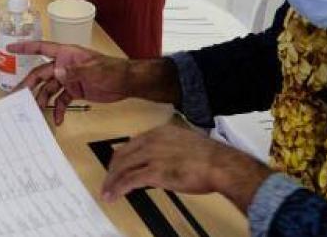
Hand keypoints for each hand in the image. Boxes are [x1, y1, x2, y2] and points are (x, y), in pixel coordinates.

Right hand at [8, 41, 131, 124]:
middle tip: (17, 97)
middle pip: (41, 74)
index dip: (25, 47)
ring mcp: (69, 78)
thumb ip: (75, 71)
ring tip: (36, 113)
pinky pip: (62, 100)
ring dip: (42, 100)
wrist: (126, 83)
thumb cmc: (112, 70)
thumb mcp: (93, 70)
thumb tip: (57, 72)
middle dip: (29, 85)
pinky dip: (59, 109)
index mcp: (66, 54)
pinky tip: (58, 120)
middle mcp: (64, 65)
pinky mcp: (74, 91)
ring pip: (49, 89)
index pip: (42, 48)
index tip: (10, 48)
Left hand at [101, 123, 270, 207]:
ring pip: (122, 167)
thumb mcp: (186, 143)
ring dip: (111, 181)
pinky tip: (114, 195)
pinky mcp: (154, 172)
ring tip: (107, 191)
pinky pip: (128, 180)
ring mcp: (152, 155)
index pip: (132, 143)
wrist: (220, 165)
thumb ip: (170, 149)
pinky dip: (117, 188)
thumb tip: (164, 161)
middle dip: (112, 170)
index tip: (117, 166)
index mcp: (160, 132)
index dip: (122, 157)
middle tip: (109, 181)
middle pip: (122, 154)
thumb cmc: (210, 158)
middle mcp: (152, 140)